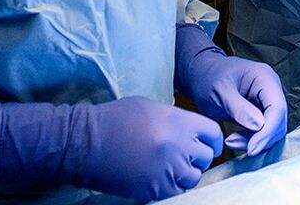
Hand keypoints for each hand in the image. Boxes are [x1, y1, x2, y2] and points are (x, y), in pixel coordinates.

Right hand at [0, 96, 221, 199]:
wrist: (87, 143)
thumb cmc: (116, 120)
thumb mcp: (151, 108)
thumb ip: (176, 119)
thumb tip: (190, 131)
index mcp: (180, 122)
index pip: (213, 134)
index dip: (212, 140)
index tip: (208, 144)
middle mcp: (178, 147)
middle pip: (205, 157)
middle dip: (199, 157)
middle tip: (187, 155)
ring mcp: (167, 171)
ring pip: (193, 177)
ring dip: (187, 173)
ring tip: (172, 167)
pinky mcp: (154, 189)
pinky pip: (176, 191)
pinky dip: (172, 185)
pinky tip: (160, 176)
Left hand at [174, 25, 287, 155]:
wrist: (201, 75)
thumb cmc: (209, 78)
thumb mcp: (220, 92)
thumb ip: (238, 108)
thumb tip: (259, 126)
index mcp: (265, 78)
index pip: (277, 108)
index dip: (268, 131)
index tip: (252, 148)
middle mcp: (271, 89)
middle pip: (278, 121)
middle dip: (261, 138)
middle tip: (236, 145)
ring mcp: (267, 100)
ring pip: (272, 129)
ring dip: (254, 141)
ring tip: (231, 141)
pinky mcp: (261, 112)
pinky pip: (263, 131)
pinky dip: (250, 139)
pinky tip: (233, 140)